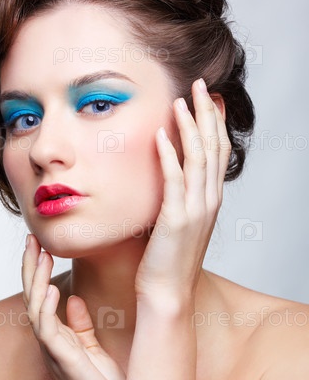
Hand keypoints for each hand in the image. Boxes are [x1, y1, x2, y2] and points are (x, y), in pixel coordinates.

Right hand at [22, 235, 125, 379]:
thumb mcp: (94, 348)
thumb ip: (80, 325)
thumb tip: (73, 298)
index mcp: (58, 336)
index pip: (42, 296)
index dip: (39, 270)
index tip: (41, 244)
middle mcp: (51, 341)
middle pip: (32, 296)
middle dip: (30, 267)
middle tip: (30, 238)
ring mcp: (54, 350)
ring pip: (35, 307)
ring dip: (36, 279)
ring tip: (38, 252)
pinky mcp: (63, 359)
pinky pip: (47, 328)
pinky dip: (47, 306)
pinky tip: (52, 287)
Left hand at [135, 78, 230, 304]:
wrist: (167, 294)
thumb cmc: (168, 260)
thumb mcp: (179, 223)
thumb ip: (179, 197)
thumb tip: (168, 173)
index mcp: (210, 200)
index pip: (218, 152)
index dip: (215, 122)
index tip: (209, 97)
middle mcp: (208, 201)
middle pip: (214, 147)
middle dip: (207, 113)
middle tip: (200, 85)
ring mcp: (195, 210)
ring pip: (199, 159)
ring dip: (190, 126)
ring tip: (181, 100)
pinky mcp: (176, 220)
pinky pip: (174, 180)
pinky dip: (169, 155)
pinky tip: (161, 134)